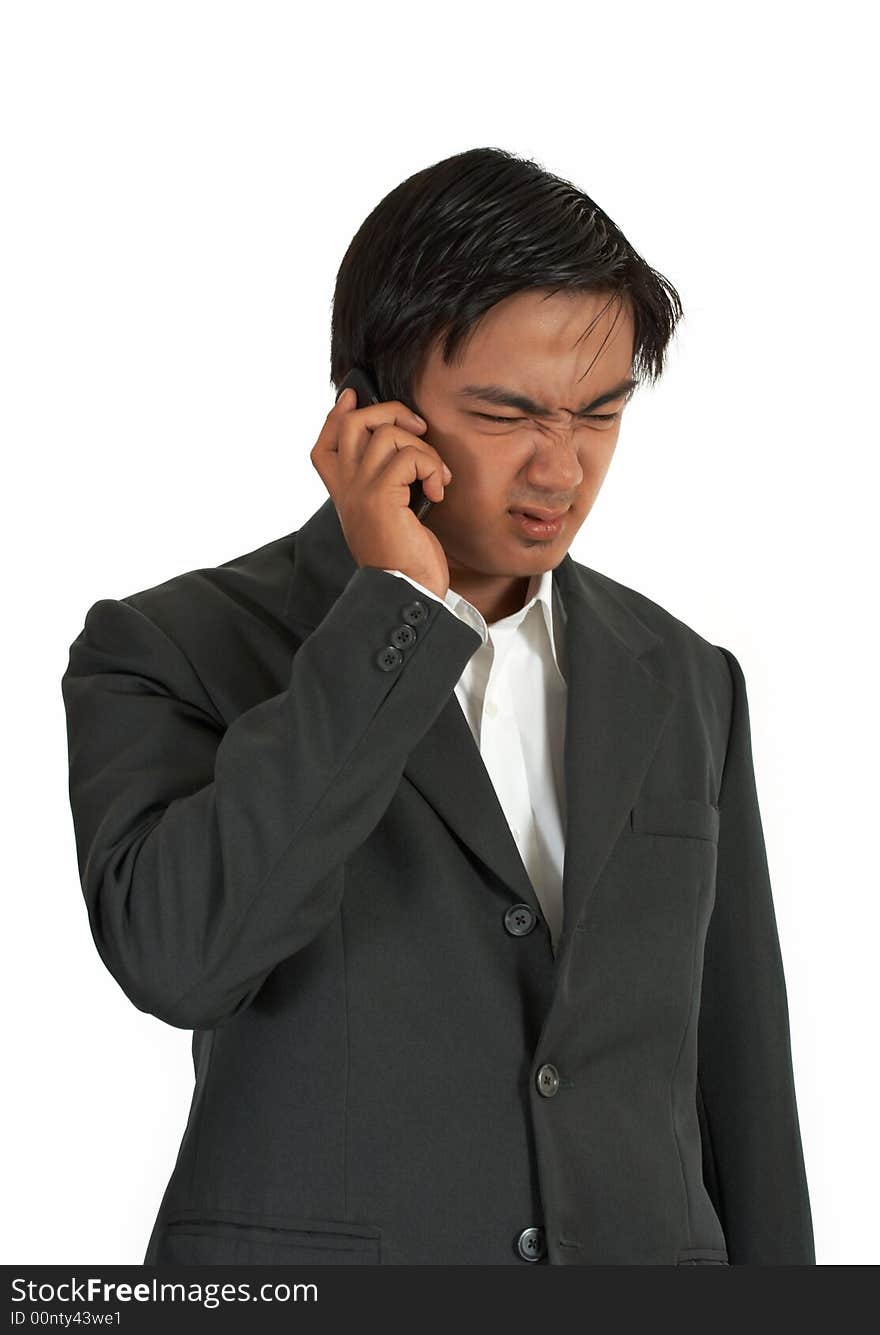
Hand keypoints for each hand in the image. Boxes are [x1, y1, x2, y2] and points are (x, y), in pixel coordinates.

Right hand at [310, 387, 452, 597]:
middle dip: (391, 412)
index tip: (354, 396)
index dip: (337, 414)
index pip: (325, 443)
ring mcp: (360, 489)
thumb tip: (402, 447)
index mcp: (344, 493)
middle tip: (418, 429)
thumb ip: (386, 483)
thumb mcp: (389, 514)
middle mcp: (346, 488)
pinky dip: (432, 468)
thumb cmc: (404, 557)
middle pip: (355, 422)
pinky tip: (437, 492)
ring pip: (387, 433)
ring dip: (424, 449)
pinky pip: (409, 456)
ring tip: (436, 476)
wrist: (406, 591)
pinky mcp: (381, 495)